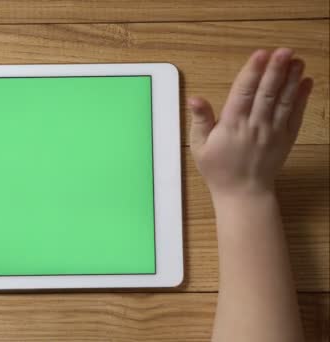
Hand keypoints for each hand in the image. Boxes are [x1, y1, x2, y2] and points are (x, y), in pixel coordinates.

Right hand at [188, 48, 312, 198]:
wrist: (243, 193)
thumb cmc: (218, 169)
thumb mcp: (199, 146)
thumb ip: (200, 120)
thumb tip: (194, 98)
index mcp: (232, 125)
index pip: (243, 93)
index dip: (252, 72)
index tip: (260, 55)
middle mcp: (254, 125)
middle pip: (267, 93)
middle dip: (276, 70)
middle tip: (285, 51)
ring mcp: (273, 132)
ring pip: (284, 101)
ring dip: (291, 79)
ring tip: (297, 60)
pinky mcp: (286, 138)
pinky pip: (296, 115)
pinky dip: (301, 98)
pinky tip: (306, 82)